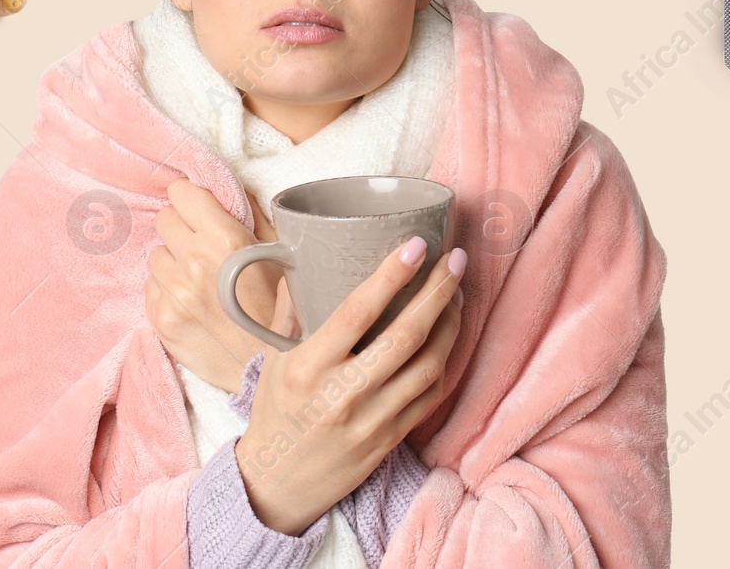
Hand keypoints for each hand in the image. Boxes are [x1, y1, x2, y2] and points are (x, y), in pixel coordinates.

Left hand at [145, 179, 285, 392]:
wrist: (268, 366)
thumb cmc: (281, 307)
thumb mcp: (278, 252)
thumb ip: (249, 216)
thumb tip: (227, 191)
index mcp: (224, 239)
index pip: (181, 193)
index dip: (190, 197)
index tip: (196, 206)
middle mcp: (193, 262)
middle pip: (164, 219)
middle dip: (182, 226)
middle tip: (200, 243)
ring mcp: (173, 293)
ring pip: (156, 254)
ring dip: (173, 260)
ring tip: (198, 278)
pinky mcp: (160, 319)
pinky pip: (150, 286)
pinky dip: (167, 289)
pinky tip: (190, 301)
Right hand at [235, 236, 465, 535]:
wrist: (277, 485)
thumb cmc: (275, 412)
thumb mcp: (272, 360)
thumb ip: (290, 311)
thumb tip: (300, 259)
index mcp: (309, 366)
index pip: (357, 311)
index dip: (392, 275)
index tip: (417, 245)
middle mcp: (343, 393)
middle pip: (406, 335)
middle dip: (438, 291)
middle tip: (456, 259)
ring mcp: (371, 420)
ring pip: (428, 366)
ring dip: (450, 326)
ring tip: (456, 295)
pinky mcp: (390, 440)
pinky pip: (429, 396)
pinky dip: (444, 363)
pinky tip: (447, 339)